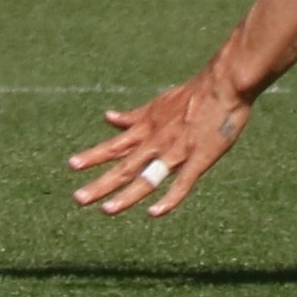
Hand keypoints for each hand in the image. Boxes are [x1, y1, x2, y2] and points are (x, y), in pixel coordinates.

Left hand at [71, 70, 249, 214]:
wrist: (224, 83)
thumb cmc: (193, 94)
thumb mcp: (157, 104)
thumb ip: (134, 117)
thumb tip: (108, 118)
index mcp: (147, 128)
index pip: (115, 146)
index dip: (93, 156)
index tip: (72, 166)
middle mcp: (156, 141)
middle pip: (124, 166)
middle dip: (101, 184)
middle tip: (78, 199)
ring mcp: (177, 151)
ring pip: (147, 177)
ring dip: (126, 195)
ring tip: (106, 210)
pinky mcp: (199, 158)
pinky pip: (182, 182)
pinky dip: (169, 198)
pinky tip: (154, 212)